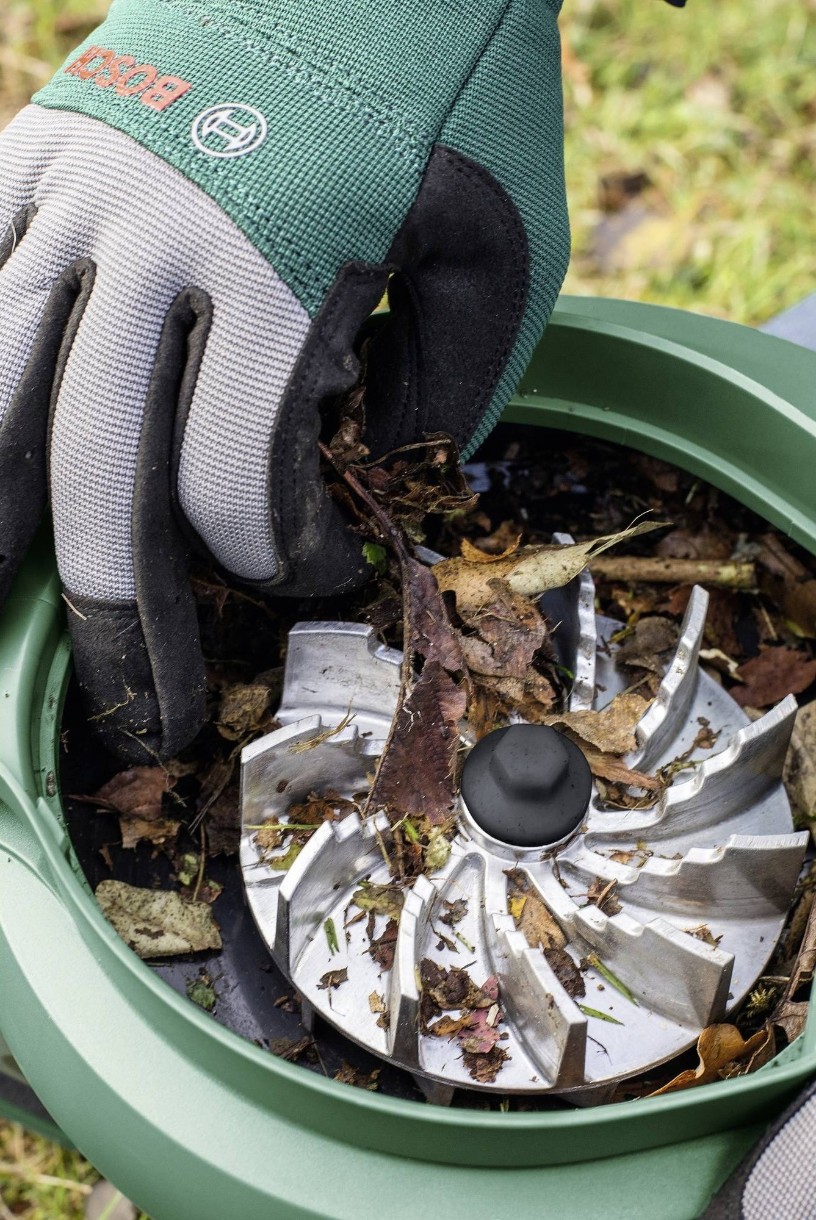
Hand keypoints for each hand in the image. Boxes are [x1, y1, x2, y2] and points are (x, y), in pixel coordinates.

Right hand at [0, 0, 568, 759]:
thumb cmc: (456, 81)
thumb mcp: (497, 248)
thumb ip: (443, 391)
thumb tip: (374, 488)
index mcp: (273, 270)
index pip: (232, 486)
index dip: (278, 563)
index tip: (317, 571)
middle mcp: (144, 239)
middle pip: (94, 479)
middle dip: (124, 625)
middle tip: (149, 717)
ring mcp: (68, 187)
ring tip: (3, 620)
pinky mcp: (31, 145)